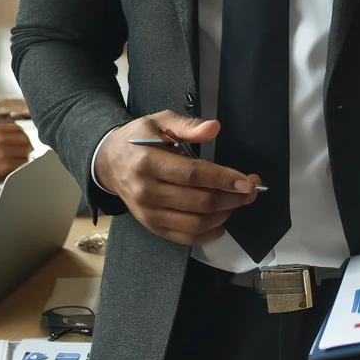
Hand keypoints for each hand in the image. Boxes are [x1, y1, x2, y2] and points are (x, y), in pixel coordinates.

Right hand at [0, 122, 33, 181]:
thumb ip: (6, 133)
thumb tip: (23, 136)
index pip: (20, 129)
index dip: (24, 136)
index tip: (24, 141)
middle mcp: (2, 139)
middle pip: (25, 140)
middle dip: (27, 146)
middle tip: (26, 151)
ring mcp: (4, 153)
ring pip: (25, 153)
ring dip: (25, 156)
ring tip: (19, 159)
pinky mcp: (5, 165)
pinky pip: (21, 164)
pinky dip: (21, 165)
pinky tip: (16, 165)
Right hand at [93, 110, 259, 245]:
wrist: (108, 163)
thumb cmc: (137, 139)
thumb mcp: (159, 122)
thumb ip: (186, 125)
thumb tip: (214, 128)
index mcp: (147, 161)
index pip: (193, 174)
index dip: (223, 179)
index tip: (248, 181)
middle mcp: (146, 191)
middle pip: (198, 201)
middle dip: (232, 198)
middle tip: (251, 190)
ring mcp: (148, 213)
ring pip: (195, 223)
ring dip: (224, 215)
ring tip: (237, 203)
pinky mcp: (151, 226)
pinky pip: (183, 238)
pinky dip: (207, 234)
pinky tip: (222, 223)